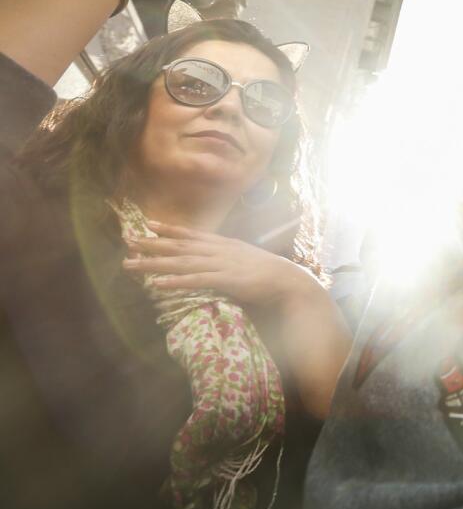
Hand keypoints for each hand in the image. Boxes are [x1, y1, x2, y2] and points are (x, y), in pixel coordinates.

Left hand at [123, 221, 319, 309]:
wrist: (288, 280)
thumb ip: (229, 257)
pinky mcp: (226, 280)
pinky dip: (176, 281)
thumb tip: (216, 258)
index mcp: (224, 244)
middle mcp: (219, 251)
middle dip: (152, 243)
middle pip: (180, 246)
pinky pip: (196, 280)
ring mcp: (221, 264)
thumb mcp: (246, 258)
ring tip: (131, 264)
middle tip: (128, 241)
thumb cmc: (269, 272)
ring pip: (182, 262)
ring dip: (155, 263)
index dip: (169, 229)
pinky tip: (158, 284)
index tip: (148, 224)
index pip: (192, 234)